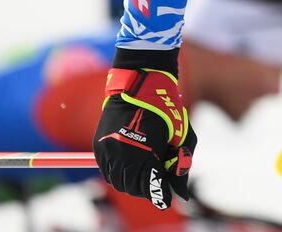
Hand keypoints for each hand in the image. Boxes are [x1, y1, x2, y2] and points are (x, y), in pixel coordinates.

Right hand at [93, 48, 196, 210]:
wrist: (141, 82)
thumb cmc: (166, 107)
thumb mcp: (182, 135)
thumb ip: (180, 163)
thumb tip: (180, 192)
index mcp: (144, 150)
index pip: (149, 186)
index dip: (159, 194)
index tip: (167, 198)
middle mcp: (122, 152)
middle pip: (131, 187)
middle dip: (146, 189)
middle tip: (158, 183)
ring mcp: (107, 148)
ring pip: (116, 180)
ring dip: (131, 182)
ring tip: (145, 173)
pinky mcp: (99, 143)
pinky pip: (106, 169)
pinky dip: (118, 172)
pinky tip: (131, 165)